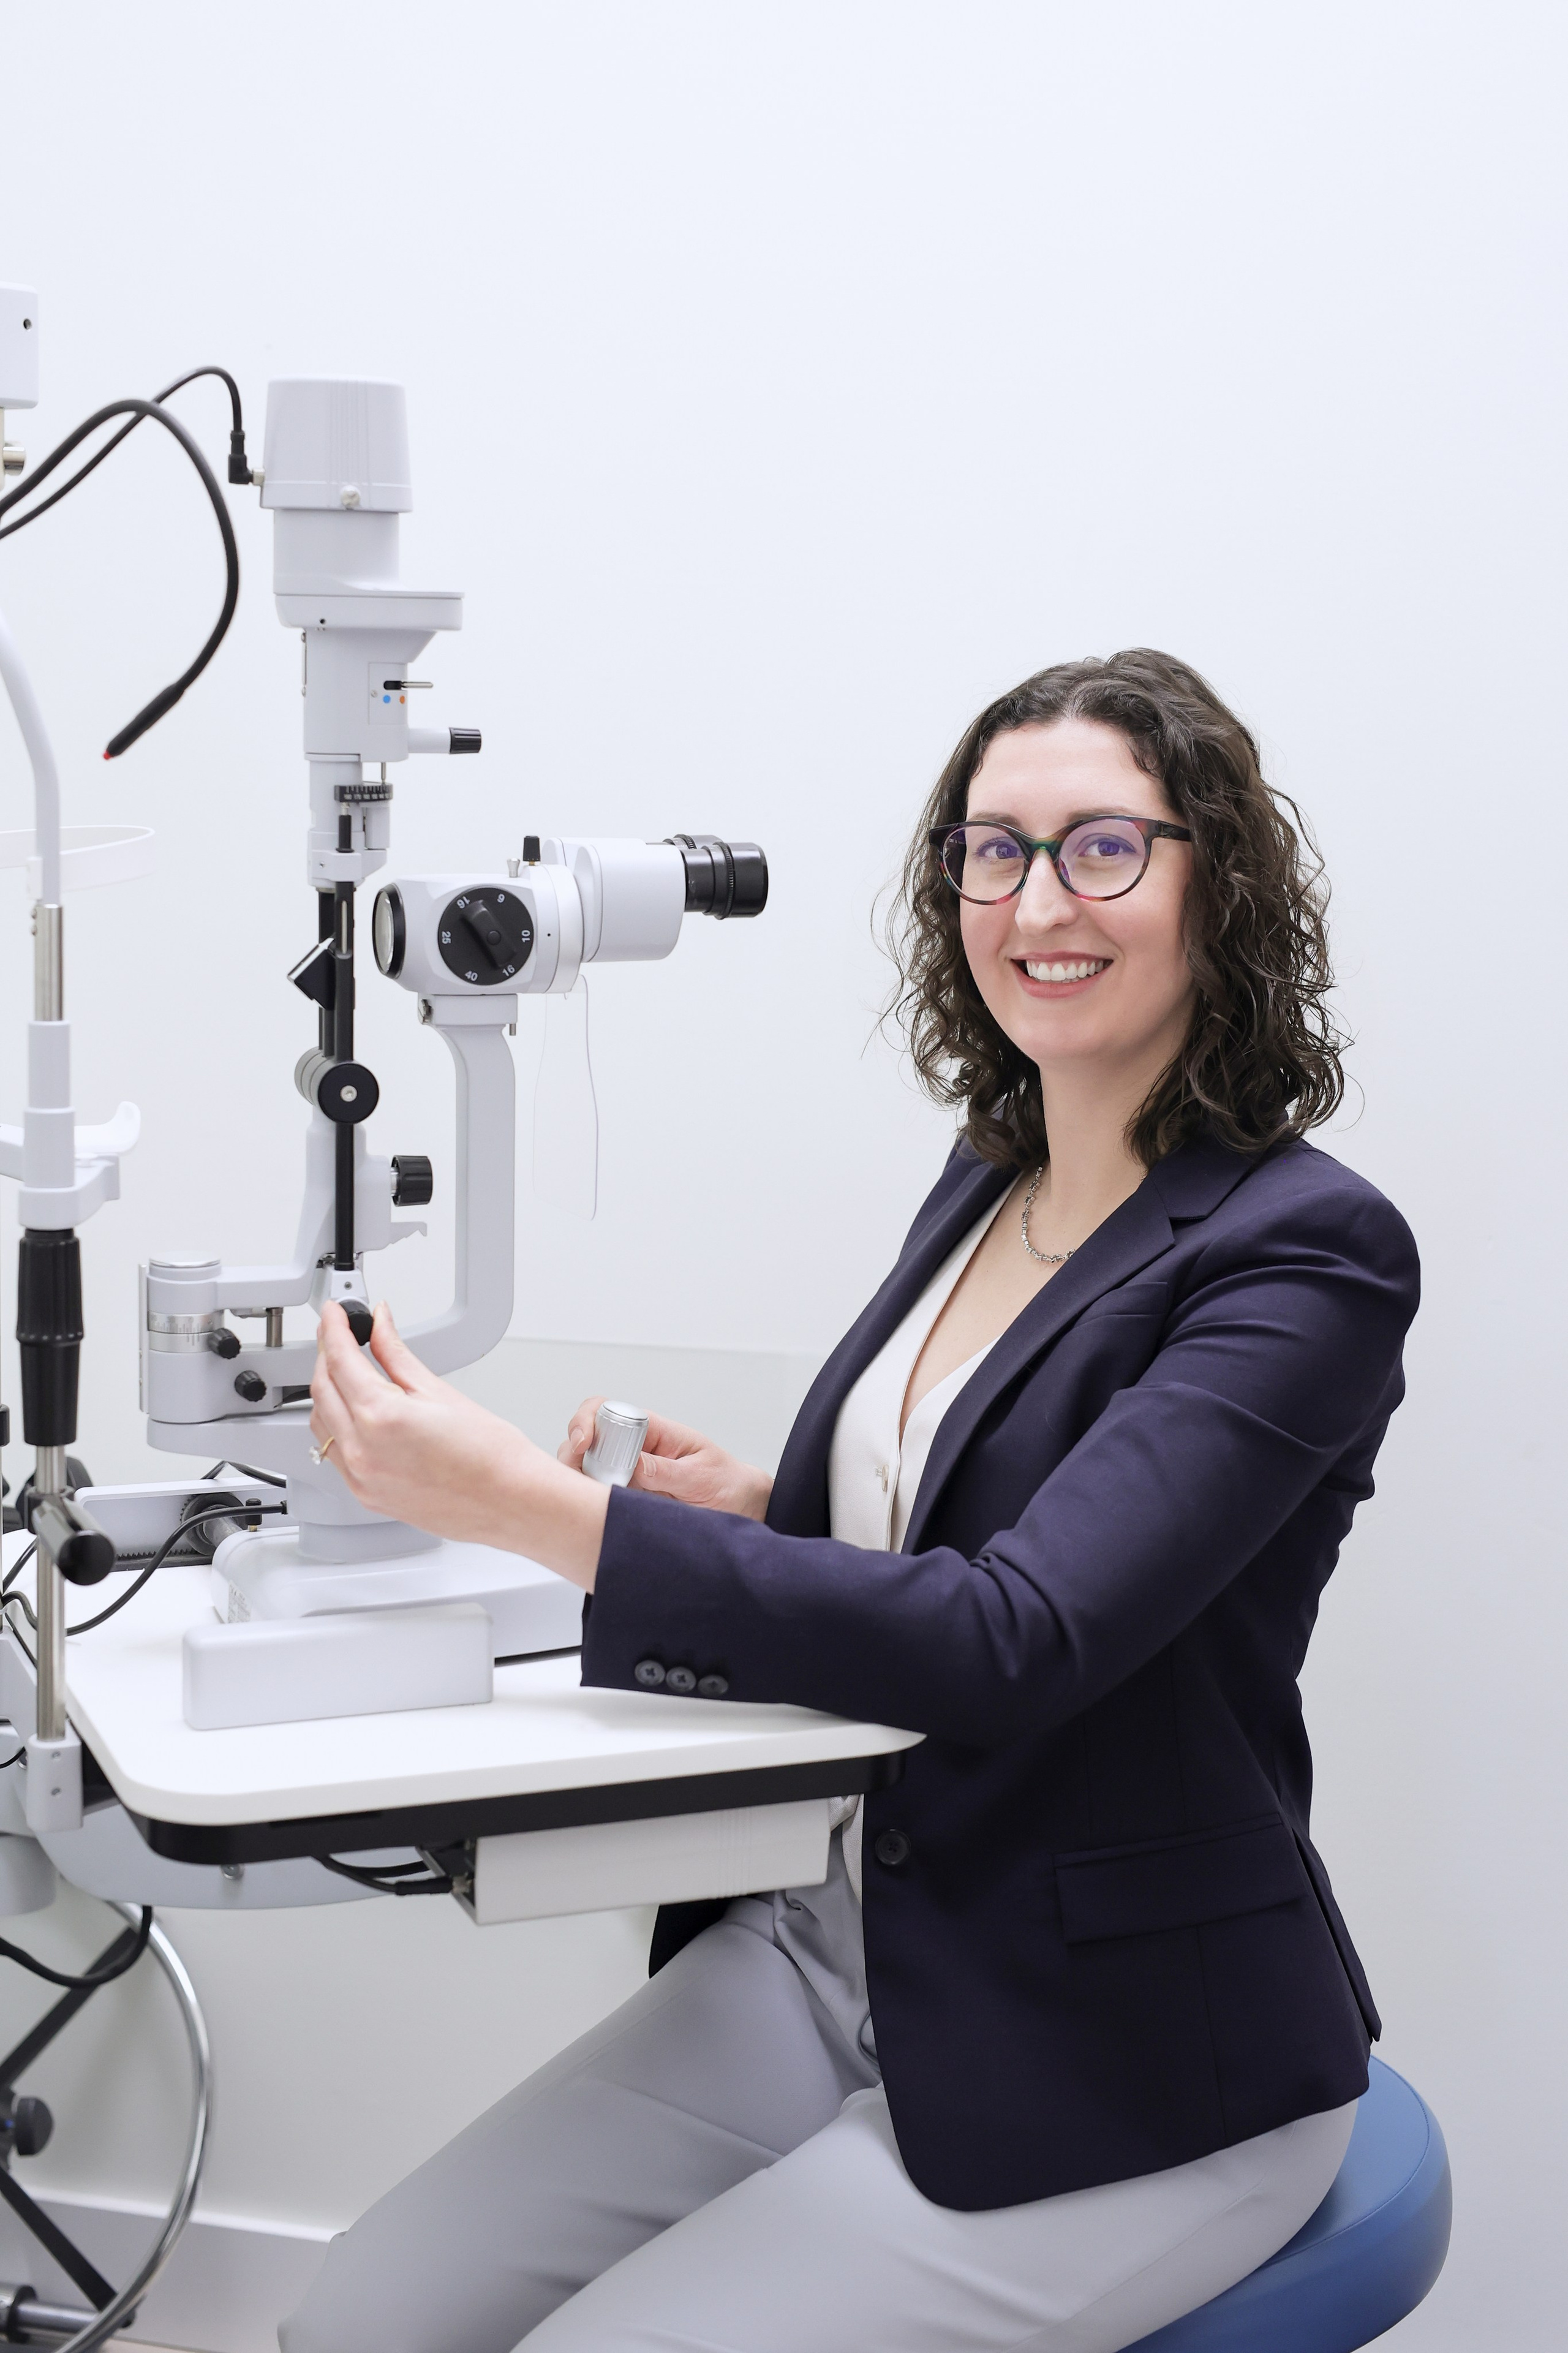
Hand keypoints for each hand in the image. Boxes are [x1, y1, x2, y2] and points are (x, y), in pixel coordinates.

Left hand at [310, 1302, 607, 1587]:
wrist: (509, 1501)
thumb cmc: (490, 1454)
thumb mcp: (439, 1390)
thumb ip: (396, 1354)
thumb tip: (380, 1325)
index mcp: (382, 1417)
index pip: (340, 1360)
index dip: (334, 1329)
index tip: (335, 1313)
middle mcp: (362, 1450)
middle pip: (322, 1388)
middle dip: (326, 1355)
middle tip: (338, 1332)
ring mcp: (361, 1477)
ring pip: (321, 1422)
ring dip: (327, 1390)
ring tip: (346, 1368)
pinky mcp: (366, 1494)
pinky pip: (334, 1452)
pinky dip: (336, 1425)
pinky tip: (352, 1411)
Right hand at [558, 1399, 771, 1520]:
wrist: (739, 1504)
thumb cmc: (724, 1481)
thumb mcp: (699, 1476)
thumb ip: (665, 1471)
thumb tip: (633, 1465)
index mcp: (653, 1430)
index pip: (608, 1410)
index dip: (587, 1422)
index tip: (583, 1444)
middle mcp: (634, 1446)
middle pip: (587, 1436)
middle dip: (571, 1451)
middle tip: (576, 1473)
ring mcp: (626, 1469)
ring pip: (584, 1464)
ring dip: (575, 1476)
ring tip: (584, 1494)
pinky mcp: (624, 1493)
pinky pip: (595, 1491)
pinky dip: (586, 1498)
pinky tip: (590, 1510)